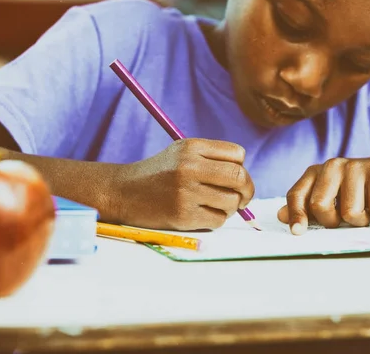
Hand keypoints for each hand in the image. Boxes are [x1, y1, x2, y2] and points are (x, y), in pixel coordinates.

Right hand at [109, 138, 254, 230]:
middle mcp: (189, 167)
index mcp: (192, 147)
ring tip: (213, 205)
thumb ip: (212, 158)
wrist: (122, 192)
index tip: (234, 177)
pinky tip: (201, 214)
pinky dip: (215, 220)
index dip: (241, 167)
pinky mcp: (183, 215)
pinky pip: (218, 220)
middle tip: (242, 197)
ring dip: (229, 208)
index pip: (238, 154)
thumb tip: (246, 179)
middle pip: (239, 177)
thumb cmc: (158, 173)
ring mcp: (186, 192)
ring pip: (231, 202)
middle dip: (247, 190)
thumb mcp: (181, 152)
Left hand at [277, 155, 369, 234]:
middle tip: (345, 218)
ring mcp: (355, 166)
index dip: (296, 215)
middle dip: (333, 221)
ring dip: (361, 220)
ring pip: (349, 212)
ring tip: (367, 210)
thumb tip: (281, 216)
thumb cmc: (361, 190)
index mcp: (316, 172)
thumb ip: (307, 206)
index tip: (297, 232)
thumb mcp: (333, 197)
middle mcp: (332, 165)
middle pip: (320, 206)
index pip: (297, 195)